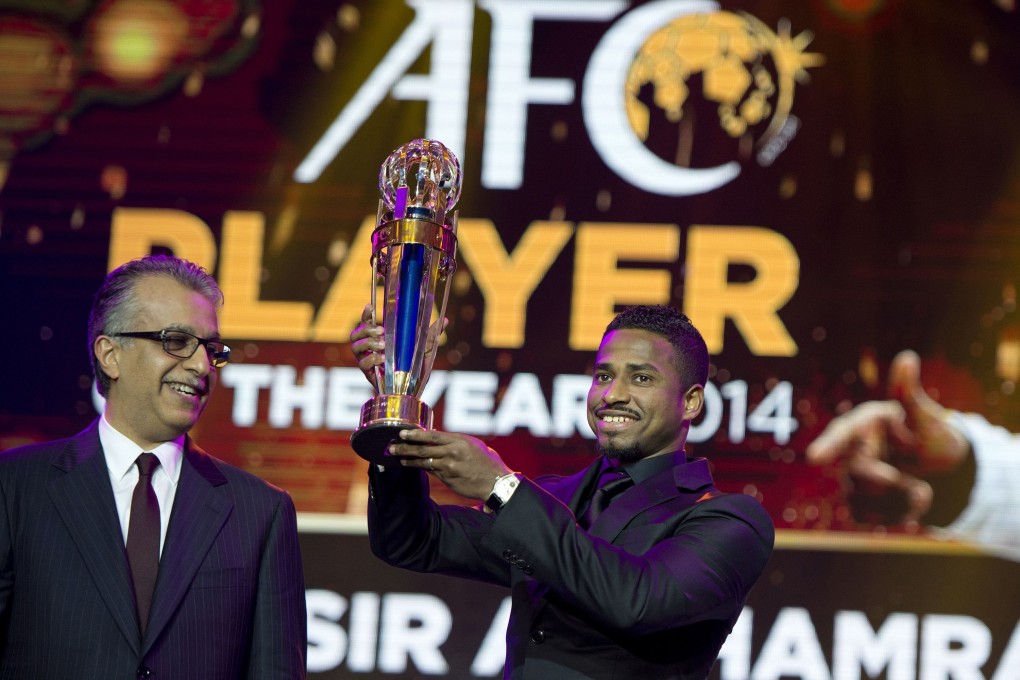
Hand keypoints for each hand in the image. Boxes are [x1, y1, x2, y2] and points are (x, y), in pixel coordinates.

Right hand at [348, 304, 449, 385]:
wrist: (414, 390)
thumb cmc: (416, 368)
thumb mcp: (425, 349)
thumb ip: (431, 335)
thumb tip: (445, 320)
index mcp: (379, 339)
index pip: (366, 323)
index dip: (365, 314)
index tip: (370, 306)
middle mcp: (370, 349)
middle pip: (355, 334)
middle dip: (366, 329)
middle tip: (381, 331)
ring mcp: (367, 361)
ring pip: (355, 347)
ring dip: (368, 343)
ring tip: (384, 345)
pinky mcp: (369, 374)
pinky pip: (363, 364)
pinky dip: (372, 359)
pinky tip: (383, 360)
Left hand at [388, 428, 513, 500]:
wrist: (496, 482)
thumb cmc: (487, 462)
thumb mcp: (474, 445)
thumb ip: (456, 441)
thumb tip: (438, 438)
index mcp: (459, 441)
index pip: (432, 436)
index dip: (415, 434)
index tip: (402, 433)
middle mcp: (452, 453)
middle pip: (423, 449)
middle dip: (405, 448)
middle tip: (392, 446)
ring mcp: (449, 467)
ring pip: (424, 462)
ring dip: (409, 460)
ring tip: (398, 457)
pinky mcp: (448, 479)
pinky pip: (431, 471)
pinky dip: (420, 468)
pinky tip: (412, 466)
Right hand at [806, 350, 969, 524]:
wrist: (942, 469)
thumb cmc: (932, 436)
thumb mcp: (927, 416)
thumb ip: (910, 393)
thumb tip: (907, 357)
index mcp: (862, 425)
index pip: (842, 435)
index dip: (827, 446)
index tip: (815, 457)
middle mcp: (851, 451)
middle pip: (856, 476)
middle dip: (890, 486)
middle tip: (921, 489)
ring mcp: (851, 478)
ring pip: (862, 501)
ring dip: (899, 503)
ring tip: (923, 492)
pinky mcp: (858, 502)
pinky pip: (869, 518)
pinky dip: (897, 516)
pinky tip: (913, 504)